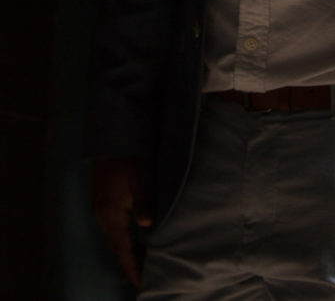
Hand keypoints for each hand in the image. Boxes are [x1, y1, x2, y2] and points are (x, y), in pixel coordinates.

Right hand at [92, 156, 153, 286]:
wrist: (113, 138)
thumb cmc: (130, 157)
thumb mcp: (142, 178)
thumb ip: (144, 202)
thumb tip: (146, 224)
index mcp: (110, 213)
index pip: (122, 248)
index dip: (132, 266)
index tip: (141, 283)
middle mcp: (103, 214)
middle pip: (118, 245)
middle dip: (131, 262)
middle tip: (146, 277)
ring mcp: (102, 206)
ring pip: (116, 236)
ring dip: (128, 249)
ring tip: (143, 262)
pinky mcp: (105, 199)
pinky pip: (115, 225)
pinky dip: (125, 236)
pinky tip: (135, 238)